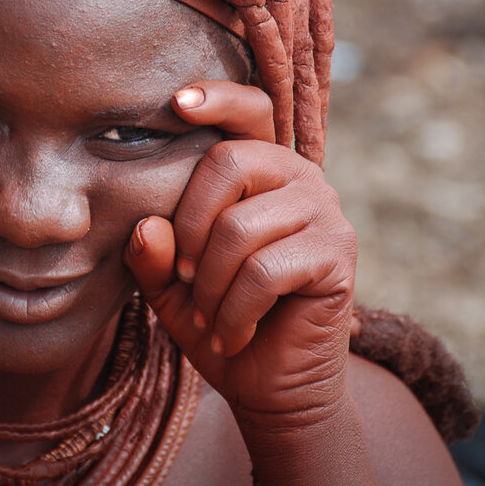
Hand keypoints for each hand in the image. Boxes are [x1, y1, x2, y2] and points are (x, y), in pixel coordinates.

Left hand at [123, 80, 357, 430]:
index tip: (176, 102)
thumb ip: (150, 253)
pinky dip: (234, 311)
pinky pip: (265, 270)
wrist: (271, 386)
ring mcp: (326, 211)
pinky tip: (232, 334)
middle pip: (228, 163)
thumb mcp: (169, 286)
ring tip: (207, 317)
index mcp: (261, 169)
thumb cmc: (219, 320)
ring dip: (209, 286)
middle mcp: (299, 176)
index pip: (248, 111)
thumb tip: (146, 226)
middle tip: (182, 280)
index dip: (217, 99)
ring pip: (239, 228)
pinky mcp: (338, 254)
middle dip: (190, 230)